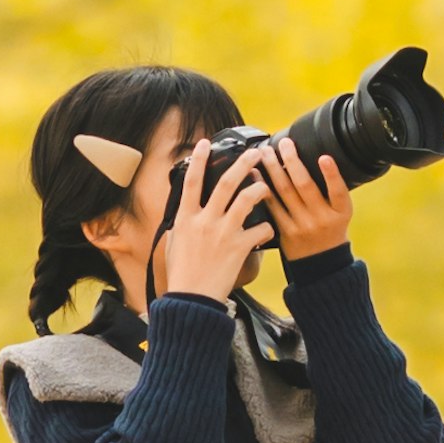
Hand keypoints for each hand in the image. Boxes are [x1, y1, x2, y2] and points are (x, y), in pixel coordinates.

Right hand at [155, 136, 276, 299]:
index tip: (205, 143)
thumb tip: (184, 213)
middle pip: (226, 182)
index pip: (192, 181)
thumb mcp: (174, 244)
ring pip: (247, 199)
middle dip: (243, 163)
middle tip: (256, 153)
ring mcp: (223, 232)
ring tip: (267, 185)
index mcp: (186, 218)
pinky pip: (261, 229)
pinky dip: (268, 228)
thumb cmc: (182, 274)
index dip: (199, 160)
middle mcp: (205, 220)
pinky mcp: (239, 246)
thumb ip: (181, 224)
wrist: (192, 299)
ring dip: (260, 188)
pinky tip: (269, 230)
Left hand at [257, 133, 354, 266]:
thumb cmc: (330, 230)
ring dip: (273, 168)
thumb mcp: (340, 212)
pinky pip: (272, 206)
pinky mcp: (285, 232)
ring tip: (265, 152)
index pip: (338, 191)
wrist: (321, 264)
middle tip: (283, 143)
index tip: (324, 157)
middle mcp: (322, 219)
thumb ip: (331, 190)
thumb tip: (317, 157)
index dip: (331, 174)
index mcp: (340, 211)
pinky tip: (255, 174)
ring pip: (285, 192)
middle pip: (305, 186)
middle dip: (292, 161)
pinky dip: (262, 188)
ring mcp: (302, 226)